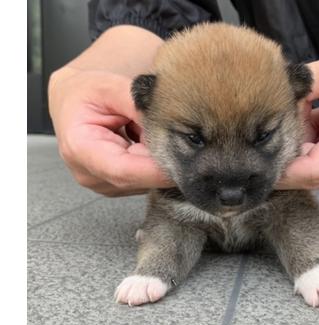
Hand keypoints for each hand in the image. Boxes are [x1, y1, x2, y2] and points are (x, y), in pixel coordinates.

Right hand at [48, 67, 173, 195]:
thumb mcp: (111, 87)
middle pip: (140, 179)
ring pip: (147, 181)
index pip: (125, 171)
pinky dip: (153, 162)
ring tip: (149, 132)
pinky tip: (146, 143)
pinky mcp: (117, 187)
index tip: (187, 160)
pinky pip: (146, 180)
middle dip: (165, 160)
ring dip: (158, 160)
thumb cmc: (87, 93)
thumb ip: (139, 105)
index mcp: (80, 149)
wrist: (73, 101)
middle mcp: (90, 175)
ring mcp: (104, 185)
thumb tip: (168, 125)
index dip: (158, 169)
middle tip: (182, 136)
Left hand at [277, 53, 318, 188]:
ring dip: (301, 148)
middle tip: (283, 122)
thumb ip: (306, 84)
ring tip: (312, 116)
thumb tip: (275, 98)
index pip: (311, 172)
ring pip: (313, 170)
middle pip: (308, 174)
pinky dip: (312, 148)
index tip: (258, 153)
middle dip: (287, 151)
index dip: (280, 168)